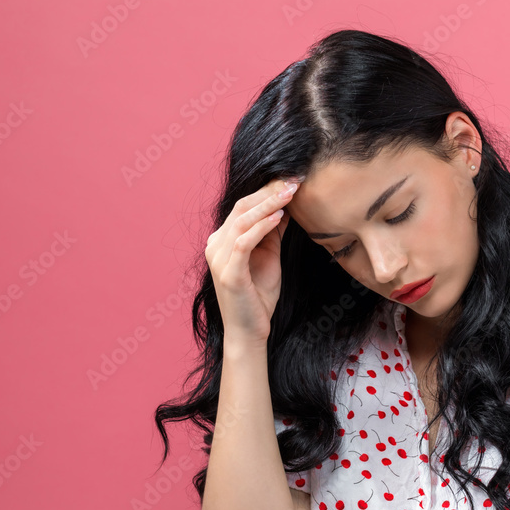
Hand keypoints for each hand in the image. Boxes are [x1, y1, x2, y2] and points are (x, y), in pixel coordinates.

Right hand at [204, 176, 300, 347]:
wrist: (250, 330)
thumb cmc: (259, 296)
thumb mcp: (269, 256)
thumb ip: (272, 232)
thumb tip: (285, 205)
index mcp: (222, 240)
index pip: (243, 206)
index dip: (268, 190)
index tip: (292, 179)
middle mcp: (215, 245)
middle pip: (242, 207)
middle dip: (270, 191)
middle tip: (294, 180)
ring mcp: (219, 259)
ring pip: (242, 220)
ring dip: (269, 203)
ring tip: (290, 192)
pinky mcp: (228, 273)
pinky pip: (244, 242)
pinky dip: (262, 226)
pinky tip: (279, 217)